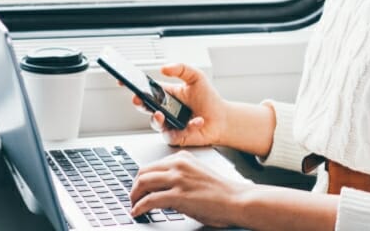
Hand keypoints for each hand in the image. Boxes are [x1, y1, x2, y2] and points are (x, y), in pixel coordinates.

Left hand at [129, 151, 247, 226]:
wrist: (236, 200)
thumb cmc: (221, 192)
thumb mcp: (197, 174)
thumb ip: (179, 176)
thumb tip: (162, 189)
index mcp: (183, 158)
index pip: (152, 165)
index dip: (142, 178)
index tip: (138, 188)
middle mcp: (178, 165)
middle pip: (143, 171)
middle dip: (134, 186)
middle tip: (133, 198)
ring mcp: (178, 179)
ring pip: (143, 183)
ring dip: (134, 197)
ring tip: (133, 206)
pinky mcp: (178, 195)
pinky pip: (150, 200)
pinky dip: (139, 207)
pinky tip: (138, 212)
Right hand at [132, 63, 227, 147]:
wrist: (222, 119)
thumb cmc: (208, 98)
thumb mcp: (196, 77)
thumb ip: (181, 69)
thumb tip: (164, 68)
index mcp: (166, 94)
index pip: (146, 89)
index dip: (133, 85)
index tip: (123, 79)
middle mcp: (164, 110)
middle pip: (145, 107)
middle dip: (138, 103)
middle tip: (137, 99)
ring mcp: (168, 124)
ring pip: (155, 123)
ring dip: (156, 119)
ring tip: (161, 114)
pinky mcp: (176, 137)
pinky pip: (174, 134)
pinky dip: (187, 128)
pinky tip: (197, 121)